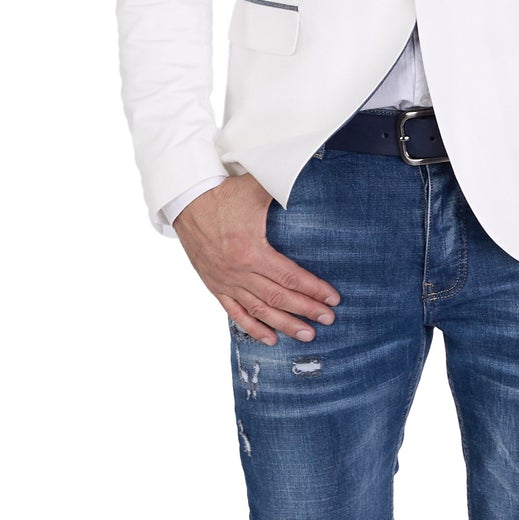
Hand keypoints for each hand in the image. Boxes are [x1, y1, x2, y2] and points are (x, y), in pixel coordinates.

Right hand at [173, 175, 340, 345]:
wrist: (186, 201)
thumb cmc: (224, 194)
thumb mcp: (256, 187)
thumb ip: (283, 187)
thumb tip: (308, 180)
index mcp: (251, 250)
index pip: (290, 277)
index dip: (314, 289)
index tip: (333, 299)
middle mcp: (238, 271)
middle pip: (279, 298)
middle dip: (307, 310)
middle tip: (329, 319)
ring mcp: (225, 281)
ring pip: (260, 311)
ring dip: (285, 325)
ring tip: (307, 334)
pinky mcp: (214, 285)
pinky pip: (235, 313)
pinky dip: (253, 328)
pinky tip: (270, 339)